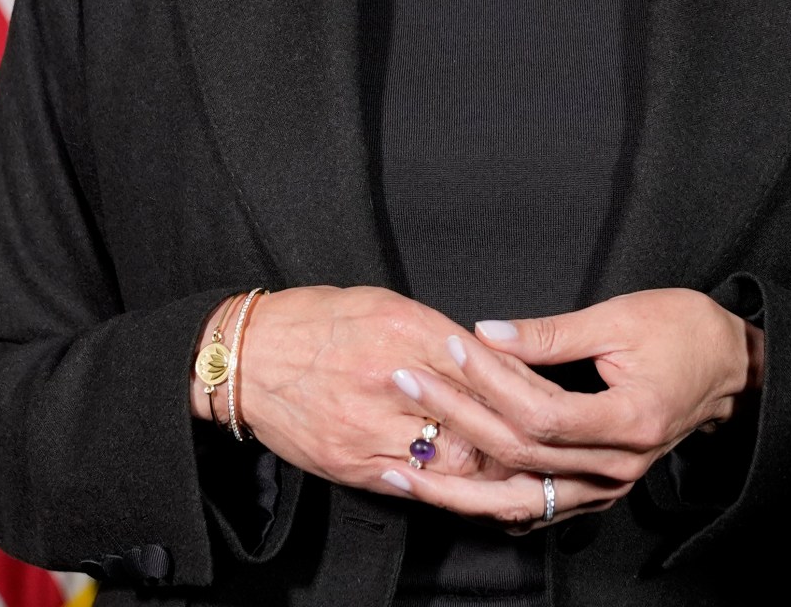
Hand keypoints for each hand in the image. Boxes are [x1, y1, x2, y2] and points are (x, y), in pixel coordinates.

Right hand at [207, 287, 516, 498]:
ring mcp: (369, 425)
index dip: (521, 389)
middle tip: (544, 444)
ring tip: (514, 469)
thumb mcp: (384, 305)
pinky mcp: (350, 461)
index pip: (485, 367)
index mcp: (405, 329)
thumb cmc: (315, 322)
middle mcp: (391, 378)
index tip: (544, 399)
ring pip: (452, 459)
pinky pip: (413, 482)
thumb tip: (487, 355)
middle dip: (515, 435)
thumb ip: (437, 333)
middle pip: (478, 418)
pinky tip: (466, 485)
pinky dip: (445, 486)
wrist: (246, 356)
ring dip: (487, 467)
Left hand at [387, 288, 762, 528]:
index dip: (490, 381)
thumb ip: (550, 334)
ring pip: (522, 499)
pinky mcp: (600, 488)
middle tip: (406, 383)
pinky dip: (490, 502)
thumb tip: (487, 334)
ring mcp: (610, 484)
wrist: (730, 366)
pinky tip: (447, 494)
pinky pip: (538, 507)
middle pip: (522, 457)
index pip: (542, 412)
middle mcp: (620, 465)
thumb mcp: (618, 319)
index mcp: (630, 420)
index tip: (450, 346)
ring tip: (400, 469)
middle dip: (457, 419)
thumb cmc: (683, 332)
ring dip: (457, 487)